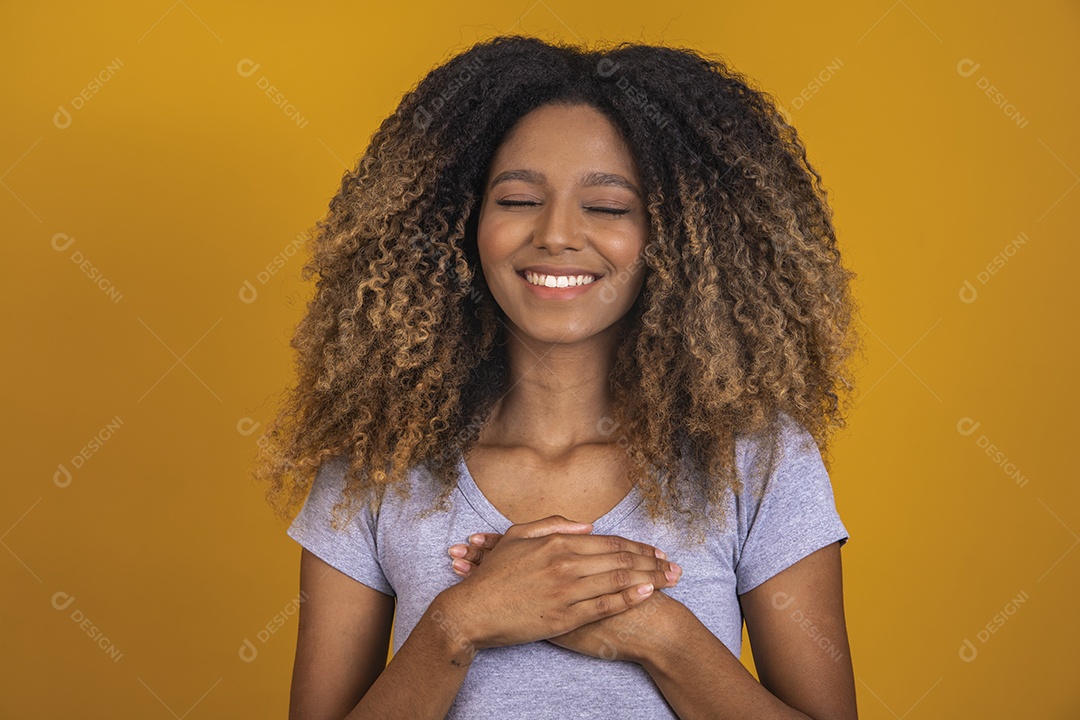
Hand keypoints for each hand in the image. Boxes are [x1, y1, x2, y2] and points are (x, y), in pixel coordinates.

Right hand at [435, 516, 678, 652]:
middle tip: (675, 567)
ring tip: (670, 580)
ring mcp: (566, 590)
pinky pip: (604, 605)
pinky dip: (629, 598)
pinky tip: (647, 594)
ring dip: (649, 578)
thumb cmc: (493, 575)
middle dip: (653, 562)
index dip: (638, 546)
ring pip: (618, 580)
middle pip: (621, 559)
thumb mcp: (517, 537)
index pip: (609, 541)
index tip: (657, 551)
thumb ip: (552, 525)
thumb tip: (587, 526)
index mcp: (556, 542)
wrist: (471, 611)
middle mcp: (565, 563)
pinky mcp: (564, 616)